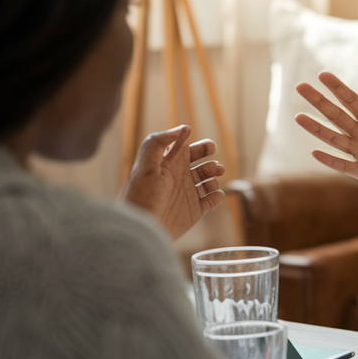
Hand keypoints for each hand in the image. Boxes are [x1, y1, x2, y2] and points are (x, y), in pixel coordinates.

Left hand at [119, 125, 224, 239]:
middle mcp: (178, 177)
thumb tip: (185, 128)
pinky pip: (211, 200)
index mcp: (168, 163)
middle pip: (201, 163)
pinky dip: (218, 196)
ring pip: (208, 180)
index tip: (209, 147)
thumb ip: (160, 143)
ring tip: (213, 181)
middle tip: (214, 166)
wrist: (140, 229)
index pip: (186, 147)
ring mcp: (187, 194)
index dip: (200, 145)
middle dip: (211, 160)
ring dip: (215, 177)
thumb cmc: (139, 197)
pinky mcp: (193, 211)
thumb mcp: (145, 166)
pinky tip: (215, 195)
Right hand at [295, 72, 357, 207]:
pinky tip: (315, 152)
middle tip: (300, 87)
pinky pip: (343, 166)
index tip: (322, 75)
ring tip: (298, 116)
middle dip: (319, 101)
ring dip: (317, 128)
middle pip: (336, 115)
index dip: (338, 88)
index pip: (352, 100)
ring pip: (334, 138)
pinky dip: (330, 160)